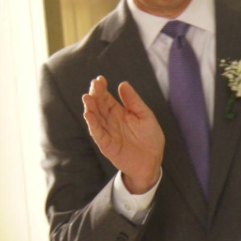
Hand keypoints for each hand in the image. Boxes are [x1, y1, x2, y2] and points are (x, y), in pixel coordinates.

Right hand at [82, 76, 164, 192]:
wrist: (153, 161)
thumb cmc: (150, 138)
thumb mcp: (145, 116)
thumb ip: (134, 101)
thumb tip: (122, 84)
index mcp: (119, 112)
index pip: (107, 98)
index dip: (102, 89)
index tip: (99, 79)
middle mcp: (111, 121)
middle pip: (99, 106)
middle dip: (95, 95)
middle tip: (94, 85)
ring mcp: (108, 133)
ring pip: (95, 119)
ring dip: (90, 108)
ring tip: (87, 98)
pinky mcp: (107, 145)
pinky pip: (98, 134)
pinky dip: (92, 124)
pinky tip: (88, 114)